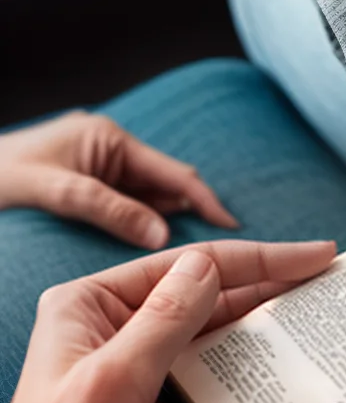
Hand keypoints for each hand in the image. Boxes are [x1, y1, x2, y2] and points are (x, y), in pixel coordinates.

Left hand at [0, 111, 237, 248]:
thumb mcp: (55, 192)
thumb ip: (110, 210)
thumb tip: (163, 236)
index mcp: (110, 141)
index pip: (174, 174)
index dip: (206, 202)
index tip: (233, 230)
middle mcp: (111, 153)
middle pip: (167, 188)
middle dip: (195, 216)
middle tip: (224, 252)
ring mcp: (101, 171)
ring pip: (150, 202)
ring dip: (170, 226)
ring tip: (196, 261)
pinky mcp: (89, 189)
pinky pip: (129, 209)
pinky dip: (146, 228)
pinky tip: (156, 253)